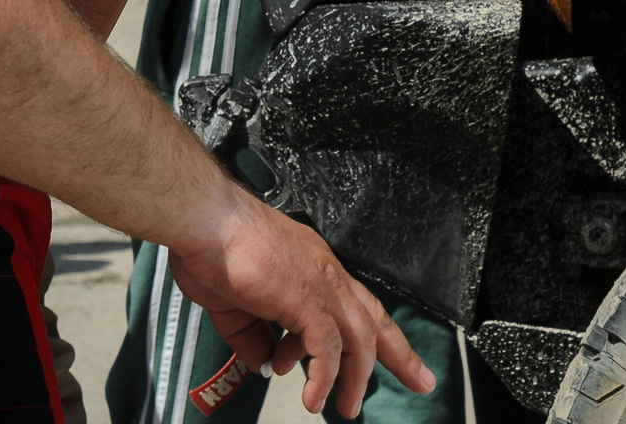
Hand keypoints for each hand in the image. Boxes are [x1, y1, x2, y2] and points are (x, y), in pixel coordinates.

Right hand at [163, 190, 433, 416]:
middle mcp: (325, 271)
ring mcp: (320, 284)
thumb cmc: (211, 249)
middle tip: (421, 381)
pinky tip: (313, 398)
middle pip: (375, 318)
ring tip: (346, 408)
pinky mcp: (307, 298)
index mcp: (311, 266)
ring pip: (359, 336)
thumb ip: (253, 336)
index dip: (364, 335)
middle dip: (399, 353)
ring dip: (357, 376)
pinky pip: (327, 347)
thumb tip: (265, 364)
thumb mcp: (234, 304)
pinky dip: (324, 376)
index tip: (365, 364)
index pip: (351, 304)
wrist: (204, 221)